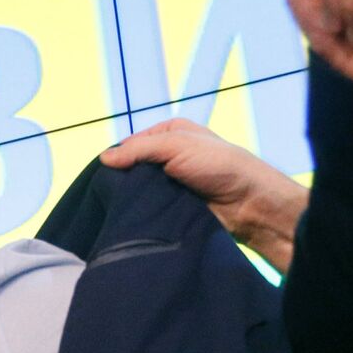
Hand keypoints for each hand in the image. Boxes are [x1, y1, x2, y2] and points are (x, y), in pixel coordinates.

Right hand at [101, 118, 309, 274]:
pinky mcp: (175, 207)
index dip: (120, 156)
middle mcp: (170, 156)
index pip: (133, 143)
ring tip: (117, 209)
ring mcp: (172, 183)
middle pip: (134, 168)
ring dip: (134, 199)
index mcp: (171, 133)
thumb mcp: (177, 145)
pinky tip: (131, 219)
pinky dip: (144, 213)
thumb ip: (139, 150)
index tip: (106, 173)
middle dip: (124, 179)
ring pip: (141, 190)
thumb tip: (104, 158)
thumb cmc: (218, 165)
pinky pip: (151, 209)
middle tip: (108, 195)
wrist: (248, 204)